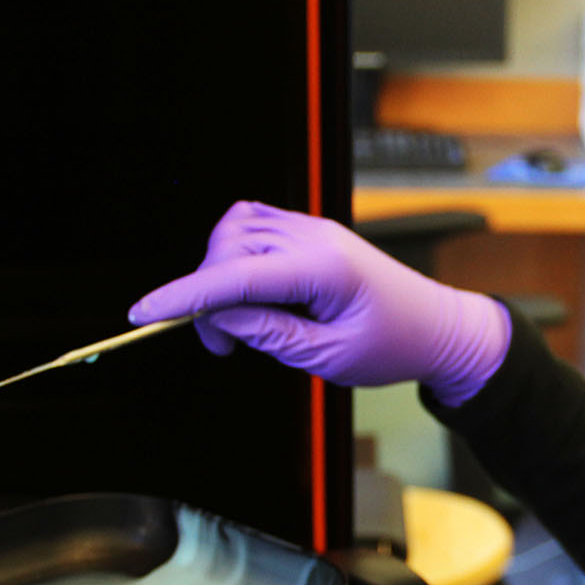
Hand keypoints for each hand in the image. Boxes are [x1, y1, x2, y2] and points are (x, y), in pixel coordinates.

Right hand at [129, 202, 509, 404]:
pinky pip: (254, 227)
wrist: (439, 327)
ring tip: (237, 322)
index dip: (183, 294)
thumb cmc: (396, 344)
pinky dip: (236, 256)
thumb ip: (270, 334)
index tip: (145, 312)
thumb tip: (221, 318)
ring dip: (219, 272)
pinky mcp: (310, 232)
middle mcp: (316, 237)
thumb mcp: (329, 357)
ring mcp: (313, 229)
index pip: (235, 275)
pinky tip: (247, 292)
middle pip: (229, 249)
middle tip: (224, 346)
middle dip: (206, 295)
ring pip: (235, 230)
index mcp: (324, 268)